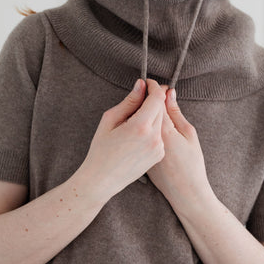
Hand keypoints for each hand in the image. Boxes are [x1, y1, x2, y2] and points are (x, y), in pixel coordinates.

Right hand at [79, 79, 165, 200]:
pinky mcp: (159, 155)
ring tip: (135, 118)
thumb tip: (141, 85)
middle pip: (162, 108)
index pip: (157, 97)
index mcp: (141, 126)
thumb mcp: (110, 120)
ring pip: (162, 121)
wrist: (102, 179)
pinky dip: (153, 128)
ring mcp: (159, 147)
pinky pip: (160, 134)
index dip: (154, 86)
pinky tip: (137, 134)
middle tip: (141, 96)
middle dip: (154, 99)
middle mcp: (154, 137)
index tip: (147, 83)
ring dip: (153, 114)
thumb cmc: (101, 149)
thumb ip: (129, 101)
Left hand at [147, 89, 209, 203]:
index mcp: (158, 130)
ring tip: (155, 108)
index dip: (153, 88)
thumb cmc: (191, 164)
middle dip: (147, 97)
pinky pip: (136, 133)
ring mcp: (139, 147)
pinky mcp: (136, 154)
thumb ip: (174, 112)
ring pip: (138, 120)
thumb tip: (168, 92)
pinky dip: (139, 126)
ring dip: (142, 111)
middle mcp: (145, 137)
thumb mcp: (188, 135)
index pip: (152, 98)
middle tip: (157, 93)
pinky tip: (147, 126)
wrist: (182, 193)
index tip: (156, 83)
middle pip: (142, 108)